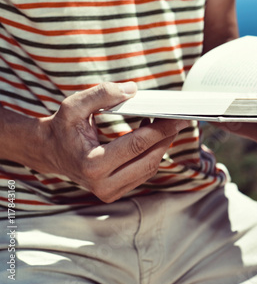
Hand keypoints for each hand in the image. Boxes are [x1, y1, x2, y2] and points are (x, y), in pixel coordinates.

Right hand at [34, 82, 188, 202]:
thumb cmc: (62, 127)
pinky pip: (144, 173)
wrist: (49, 152)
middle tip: (179, 119)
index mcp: (93, 165)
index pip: (138, 145)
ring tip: (166, 124)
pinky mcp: (116, 193)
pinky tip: (154, 137)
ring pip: (150, 168)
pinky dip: (153, 154)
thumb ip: (102, 94)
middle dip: (166, 137)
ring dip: (162, 145)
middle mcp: (103, 185)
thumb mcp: (74, 105)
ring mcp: (110, 193)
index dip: (161, 129)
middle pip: (149, 159)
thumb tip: (133, 90)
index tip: (177, 117)